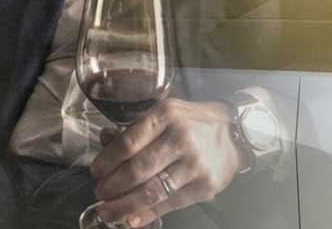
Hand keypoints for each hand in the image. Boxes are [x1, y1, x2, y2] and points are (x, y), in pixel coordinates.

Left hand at [90, 98, 244, 226]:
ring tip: (109, 211)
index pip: (128, 142)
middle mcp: (181, 138)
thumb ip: (135, 127)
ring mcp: (195, 164)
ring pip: (152, 191)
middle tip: (101, 192)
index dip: (107, 161)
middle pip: (137, 170)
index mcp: (167, 115)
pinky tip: (133, 218)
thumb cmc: (195, 122)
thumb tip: (104, 140)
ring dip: (124, 205)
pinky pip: (170, 204)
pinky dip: (147, 214)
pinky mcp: (205, 185)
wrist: (236, 133)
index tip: (96, 171)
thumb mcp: (166, 113)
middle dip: (112, 186)